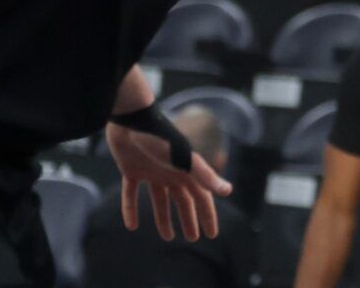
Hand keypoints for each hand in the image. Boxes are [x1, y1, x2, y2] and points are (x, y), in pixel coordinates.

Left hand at [105, 120, 232, 241]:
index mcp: (186, 171)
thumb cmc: (159, 137)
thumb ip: (205, 175)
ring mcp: (152, 171)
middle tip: (194, 239)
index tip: (211, 234)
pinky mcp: (132, 170)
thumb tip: (228, 191)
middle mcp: (172, 172)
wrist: (131, 120)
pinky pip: (132, 194)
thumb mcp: (184, 159)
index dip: (207, 216)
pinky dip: (131, 209)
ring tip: (168, 237)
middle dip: (190, 219)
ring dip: (164, 218)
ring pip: (161, 200)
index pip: (201, 198)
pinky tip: (131, 226)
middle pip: (183, 201)